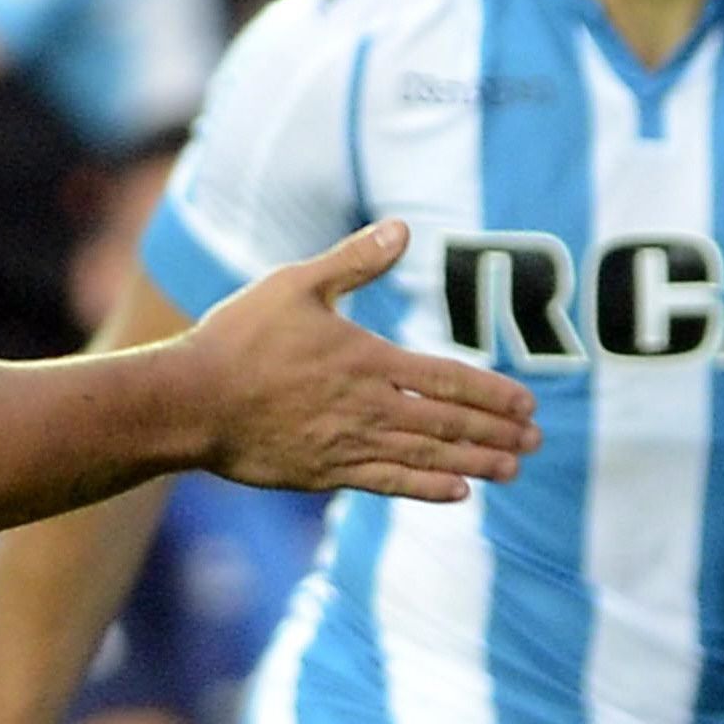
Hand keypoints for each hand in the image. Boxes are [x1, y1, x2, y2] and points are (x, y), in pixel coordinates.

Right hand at [187, 223, 531, 501]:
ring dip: (473, 464)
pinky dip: (425, 489)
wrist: (189, 403)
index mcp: (366, 359)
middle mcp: (366, 407)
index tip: (527, 404)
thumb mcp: (294, 285)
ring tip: (510, 469)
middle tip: (534, 442)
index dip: (490, 392)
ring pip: (425, 458)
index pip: (445, 377)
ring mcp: (346, 444)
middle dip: (494, 432)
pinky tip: (457, 494)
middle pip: (446, 422)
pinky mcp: (323, 473)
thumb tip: (402, 228)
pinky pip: (387, 484)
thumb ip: (354, 262)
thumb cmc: (237, 339)